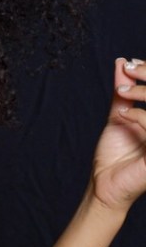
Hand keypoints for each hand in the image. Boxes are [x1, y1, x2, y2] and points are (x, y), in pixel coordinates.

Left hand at [91, 57, 145, 211]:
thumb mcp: (118, 117)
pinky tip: (123, 114)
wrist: (105, 183)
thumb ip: (123, 92)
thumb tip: (121, 62)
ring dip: (143, 94)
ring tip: (123, 91)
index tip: (131, 63)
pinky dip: (140, 116)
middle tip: (129, 69)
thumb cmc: (114, 154)